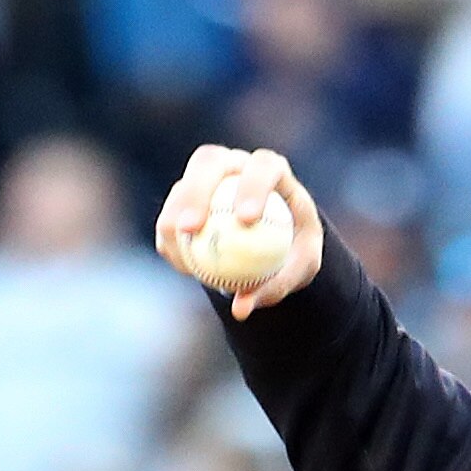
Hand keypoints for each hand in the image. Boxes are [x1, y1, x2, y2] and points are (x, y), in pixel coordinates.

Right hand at [154, 145, 324, 319]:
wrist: (275, 242)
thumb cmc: (294, 250)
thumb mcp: (300, 269)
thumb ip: (276, 285)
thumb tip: (241, 308)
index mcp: (272, 170)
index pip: (264, 166)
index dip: (253, 185)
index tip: (246, 220)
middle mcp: (236, 165)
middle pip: (209, 162)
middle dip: (195, 191)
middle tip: (191, 229)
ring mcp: (206, 178)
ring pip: (181, 188)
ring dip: (173, 220)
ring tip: (183, 259)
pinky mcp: (184, 198)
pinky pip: (170, 217)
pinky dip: (172, 241)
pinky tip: (183, 267)